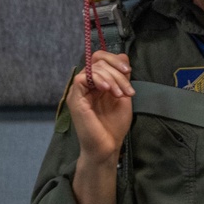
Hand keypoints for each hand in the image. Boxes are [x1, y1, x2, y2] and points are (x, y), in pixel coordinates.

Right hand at [66, 52, 134, 166]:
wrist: (107, 147)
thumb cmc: (114, 126)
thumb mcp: (123, 96)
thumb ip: (122, 77)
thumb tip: (123, 55)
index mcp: (96, 83)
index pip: (101, 59)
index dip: (115, 59)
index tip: (128, 71)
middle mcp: (85, 84)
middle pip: (98, 60)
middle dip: (117, 71)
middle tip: (128, 89)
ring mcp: (78, 91)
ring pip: (93, 68)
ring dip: (112, 79)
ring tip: (120, 95)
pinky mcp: (75, 98)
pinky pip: (83, 78)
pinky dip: (98, 80)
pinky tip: (108, 90)